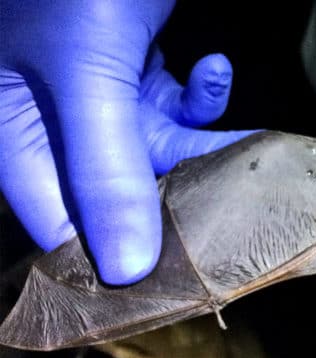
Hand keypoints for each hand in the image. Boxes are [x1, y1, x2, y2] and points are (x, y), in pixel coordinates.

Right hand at [0, 1, 253, 284]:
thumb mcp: (87, 76)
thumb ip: (105, 169)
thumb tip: (130, 270)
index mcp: (14, 133)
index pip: (59, 225)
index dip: (114, 256)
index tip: (177, 280)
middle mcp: (52, 124)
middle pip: (119, 192)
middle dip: (177, 199)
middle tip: (231, 218)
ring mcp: (96, 98)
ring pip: (157, 153)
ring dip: (201, 145)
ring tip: (240, 147)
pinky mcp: (133, 72)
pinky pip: (172, 106)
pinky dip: (201, 95)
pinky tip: (213, 66)